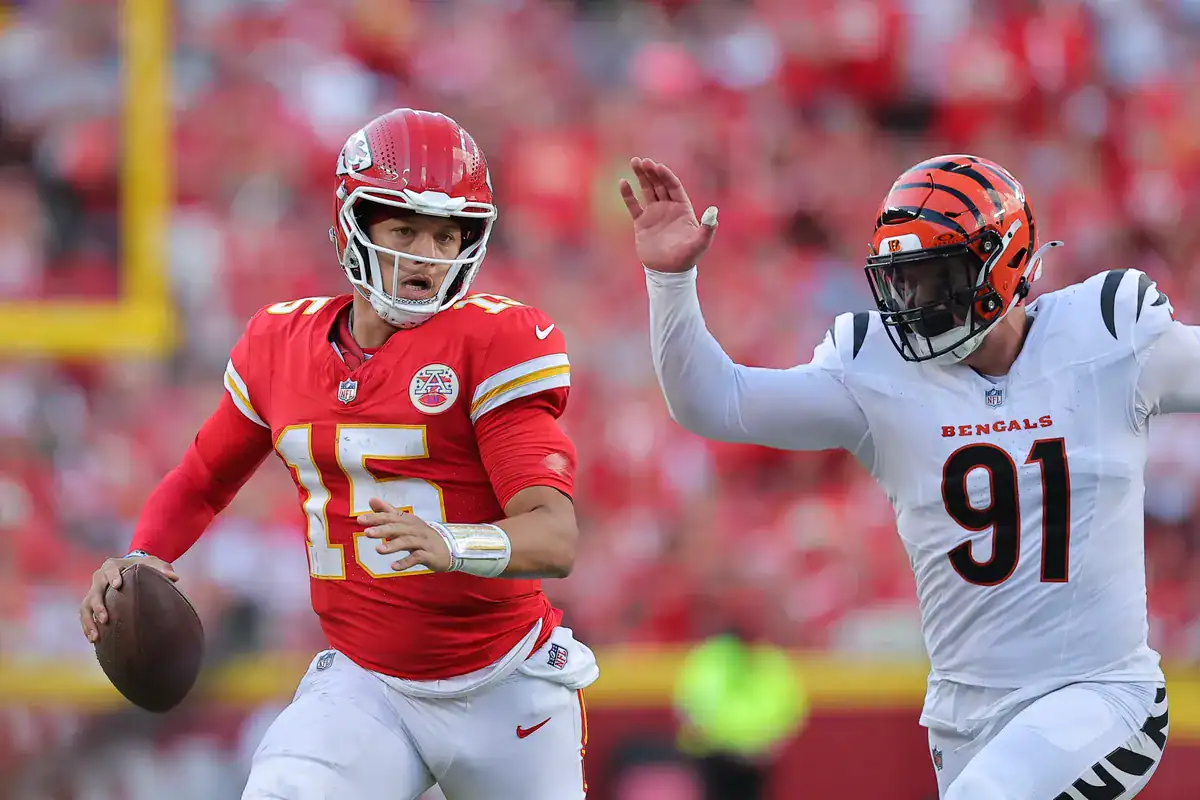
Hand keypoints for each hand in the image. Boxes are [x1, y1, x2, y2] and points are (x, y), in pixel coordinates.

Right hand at [80, 554, 177, 643]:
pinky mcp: (92, 603)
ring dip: (89, 621)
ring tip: (96, 636)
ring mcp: (94, 591)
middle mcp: (99, 578)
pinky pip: (86, 615)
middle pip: (94, 591)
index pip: (109, 569)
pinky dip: (88, 627)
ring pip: (86, 606)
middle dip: (98, 605)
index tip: (117, 585)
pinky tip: (94, 640)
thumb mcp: (154, 563)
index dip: (112, 576)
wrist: (133, 568)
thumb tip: (175, 577)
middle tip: (105, 618)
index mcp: (112, 565)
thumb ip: (163, 569)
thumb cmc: (144, 566)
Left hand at [359, 497, 451, 572]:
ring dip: (392, 545)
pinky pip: (417, 557)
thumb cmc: (422, 535)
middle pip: (397, 528)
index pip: (390, 517)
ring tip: (378, 549)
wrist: (449, 547)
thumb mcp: (405, 522)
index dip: (376, 518)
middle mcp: (415, 529)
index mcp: (408, 520)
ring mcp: (423, 542)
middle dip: (382, 529)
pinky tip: (393, 567)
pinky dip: (405, 562)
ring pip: (406, 541)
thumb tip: (371, 499)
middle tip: (366, 532)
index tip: (360, 520)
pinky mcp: (429, 555)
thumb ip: (388, 511)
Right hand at [620, 157, 717, 272]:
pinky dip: (628, 194)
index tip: (658, 166)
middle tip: (643, 161)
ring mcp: (654, 213)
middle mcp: (668, 207)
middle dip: (652, 172)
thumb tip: (714, 211)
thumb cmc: (686, 257)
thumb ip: (707, 227)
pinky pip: (633, 205)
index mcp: (682, 208)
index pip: (673, 186)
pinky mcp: (642, 222)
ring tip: (634, 162)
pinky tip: (623, 182)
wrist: (668, 272)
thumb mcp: (699, 243)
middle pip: (659, 184)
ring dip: (641, 176)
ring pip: (647, 190)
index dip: (666, 176)